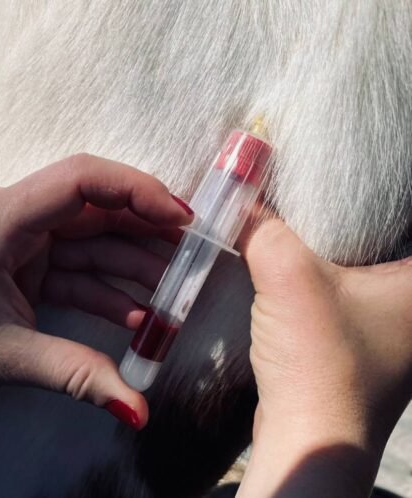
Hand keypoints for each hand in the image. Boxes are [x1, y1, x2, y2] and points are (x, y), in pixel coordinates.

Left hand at [0, 154, 193, 428]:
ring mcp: (22, 240)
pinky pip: (78, 269)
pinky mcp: (27, 263)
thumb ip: (77, 375)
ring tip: (178, 298)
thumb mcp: (6, 357)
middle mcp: (14, 217)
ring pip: (93, 242)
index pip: (78, 181)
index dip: (136, 191)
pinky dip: (108, 290)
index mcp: (0, 220)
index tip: (183, 219)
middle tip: (195, 260)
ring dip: (134, 268)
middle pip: (96, 210)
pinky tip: (142, 316)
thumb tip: (139, 411)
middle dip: (148, 234)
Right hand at [238, 218, 411, 496]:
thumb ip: (262, 227)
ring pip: (351, 268)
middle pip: (371, 240)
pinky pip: (336, 295)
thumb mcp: (287, 276)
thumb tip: (235, 197)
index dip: (361, 194)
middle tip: (294, 198)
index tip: (321, 182)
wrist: (306, 440)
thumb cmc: (318, 362)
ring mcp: (388, 330)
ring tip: (284, 227)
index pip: (395, 214)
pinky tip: (281, 270)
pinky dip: (310, 281)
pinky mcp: (358, 346)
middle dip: (332, 221)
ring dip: (317, 252)